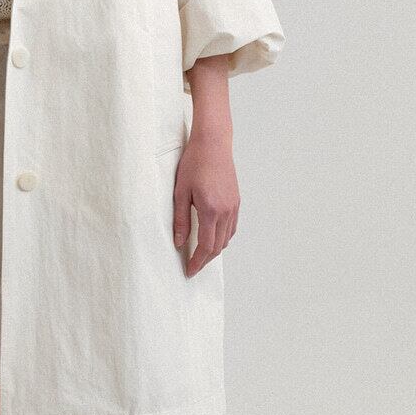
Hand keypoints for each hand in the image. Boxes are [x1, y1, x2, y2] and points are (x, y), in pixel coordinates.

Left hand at [172, 115, 238, 275]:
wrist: (213, 143)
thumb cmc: (194, 163)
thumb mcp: (180, 192)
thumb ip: (180, 220)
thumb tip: (178, 242)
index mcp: (211, 210)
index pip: (206, 246)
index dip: (198, 262)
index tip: (190, 270)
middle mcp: (226, 211)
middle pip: (218, 246)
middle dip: (205, 259)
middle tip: (193, 266)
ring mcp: (233, 206)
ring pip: (227, 238)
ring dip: (215, 249)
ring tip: (201, 254)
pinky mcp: (236, 201)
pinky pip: (232, 227)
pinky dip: (223, 237)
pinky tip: (213, 236)